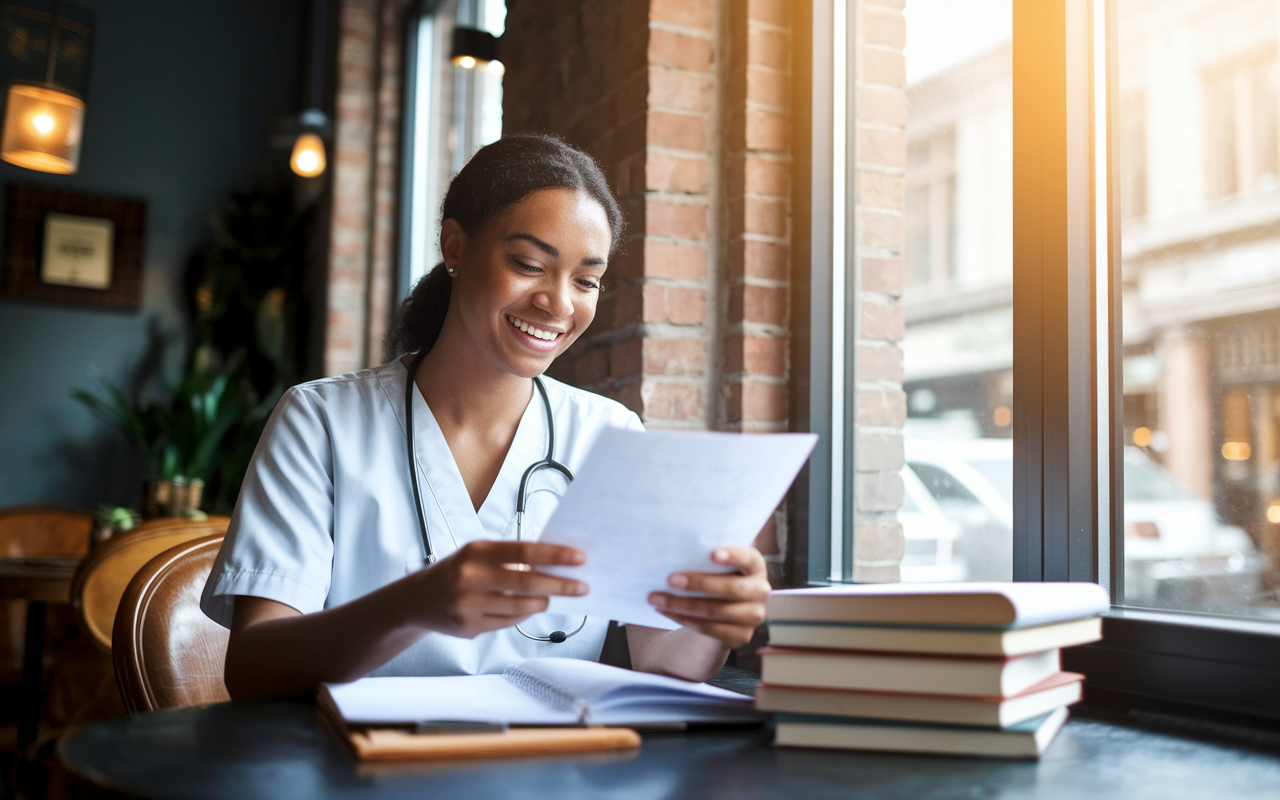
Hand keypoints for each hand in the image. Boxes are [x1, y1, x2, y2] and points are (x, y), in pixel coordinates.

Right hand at [412, 540, 587, 638]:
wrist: (416, 600)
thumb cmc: (457, 571)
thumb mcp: (477, 555)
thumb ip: (509, 558)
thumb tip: (553, 562)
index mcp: (475, 551)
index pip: (524, 551)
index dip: (555, 555)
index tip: (579, 558)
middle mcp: (469, 576)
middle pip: (526, 582)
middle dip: (559, 584)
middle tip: (582, 586)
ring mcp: (466, 604)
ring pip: (519, 607)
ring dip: (543, 602)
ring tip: (554, 597)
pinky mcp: (467, 627)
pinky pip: (507, 622)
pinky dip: (523, 615)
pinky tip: (529, 608)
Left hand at [647, 546, 769, 648]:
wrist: (721, 608)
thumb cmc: (714, 575)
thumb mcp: (716, 564)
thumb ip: (705, 556)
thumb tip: (673, 548)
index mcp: (755, 566)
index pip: (748, 558)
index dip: (733, 556)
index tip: (711, 554)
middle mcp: (760, 591)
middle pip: (731, 588)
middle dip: (698, 583)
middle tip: (670, 579)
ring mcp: (754, 616)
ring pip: (716, 611)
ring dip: (682, 605)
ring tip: (656, 598)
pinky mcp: (741, 637)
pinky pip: (710, 629)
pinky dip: (684, 619)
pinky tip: (666, 611)